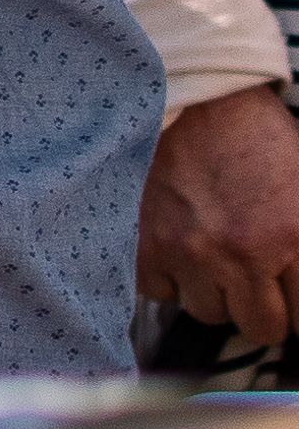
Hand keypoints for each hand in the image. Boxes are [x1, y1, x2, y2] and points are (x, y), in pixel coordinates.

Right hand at [137, 83, 298, 349]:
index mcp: (293, 236)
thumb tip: (297, 294)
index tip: (287, 298)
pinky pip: (161, 292)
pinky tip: (177, 243)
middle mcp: (242, 252)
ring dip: (211, 290)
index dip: (296, 309)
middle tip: (252, 277)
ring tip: (210, 250)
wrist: (191, 101)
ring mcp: (188, 253)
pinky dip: (168, 275)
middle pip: (260, 328)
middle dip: (259, 307)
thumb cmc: (256, 141)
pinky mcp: (145, 248)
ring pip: (208, 312)